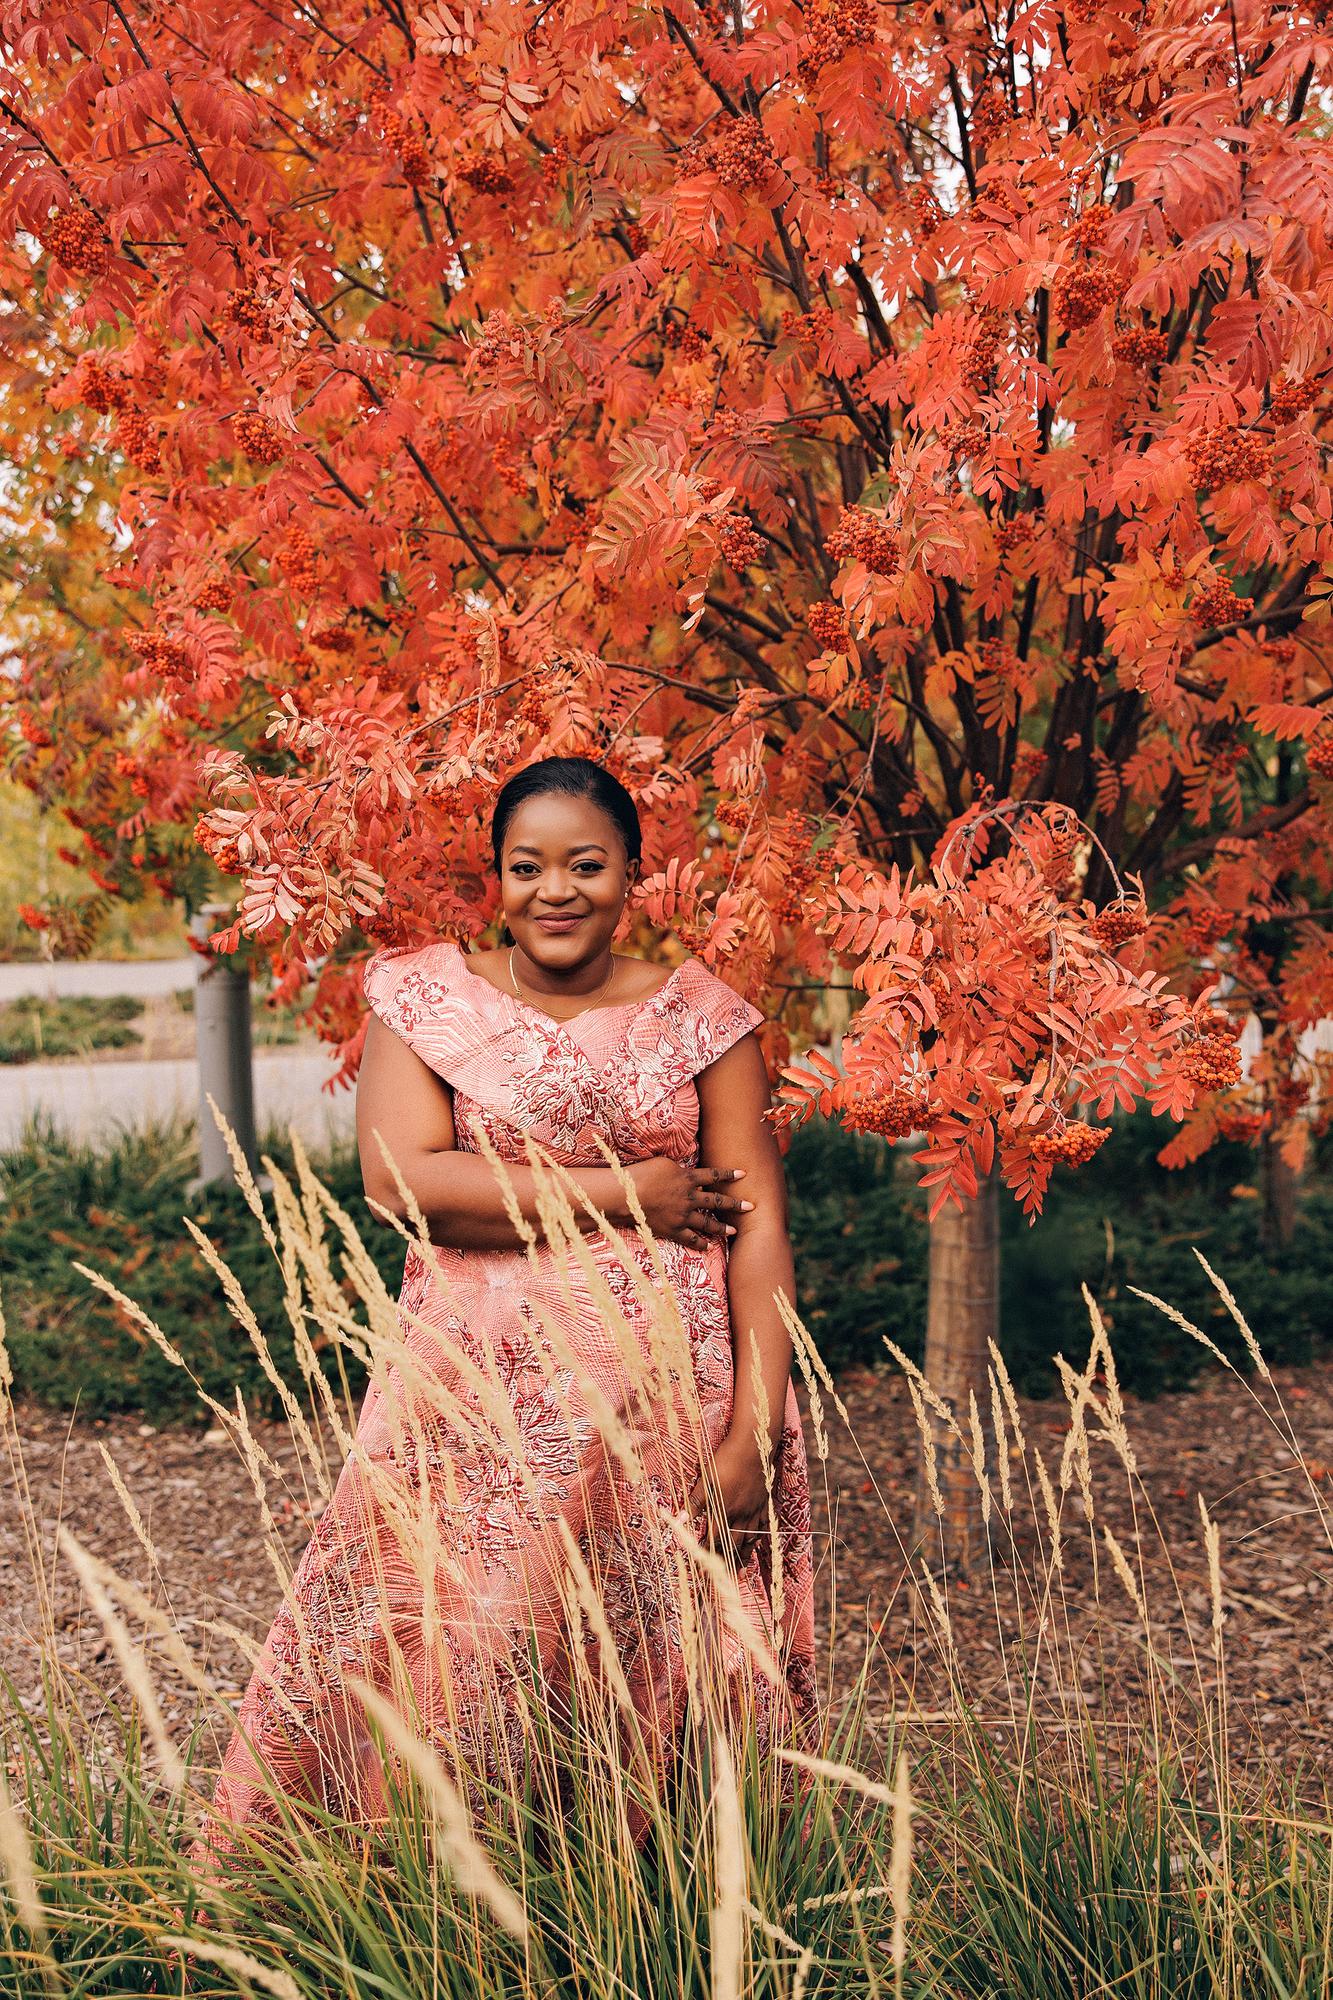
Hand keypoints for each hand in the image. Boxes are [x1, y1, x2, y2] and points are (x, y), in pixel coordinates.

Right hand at [626, 1157, 752, 1250]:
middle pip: (717, 1201)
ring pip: (707, 1222)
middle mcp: (689, 1198)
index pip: (713, 1175)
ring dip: (721, 1227)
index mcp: (688, 1178)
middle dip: (735, 1204)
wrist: (626, 1195)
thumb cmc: (641, 1174)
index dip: (729, 1174)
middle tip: (750, 1207)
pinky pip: (689, 1239)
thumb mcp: (663, 1163)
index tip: (743, 1174)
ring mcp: (682, 1215)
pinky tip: (707, 1247)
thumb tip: (686, 1171)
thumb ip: (678, 1169)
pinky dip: (700, 1244)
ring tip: (734, 1231)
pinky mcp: (672, 1229)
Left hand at [685, 1430, 770, 1567]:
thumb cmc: (726, 1460)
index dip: (708, 1555)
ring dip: (743, 1557)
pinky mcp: (764, 1502)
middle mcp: (741, 1515)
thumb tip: (678, 1520)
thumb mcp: (706, 1479)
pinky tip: (756, 1544)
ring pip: (749, 1540)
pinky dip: (758, 1539)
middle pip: (733, 1545)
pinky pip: (763, 1527)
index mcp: (724, 1510)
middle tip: (722, 1580)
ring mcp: (755, 1510)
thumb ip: (694, 1502)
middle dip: (726, 1563)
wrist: (754, 1445)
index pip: (714, 1540)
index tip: (702, 1570)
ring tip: (740, 1573)